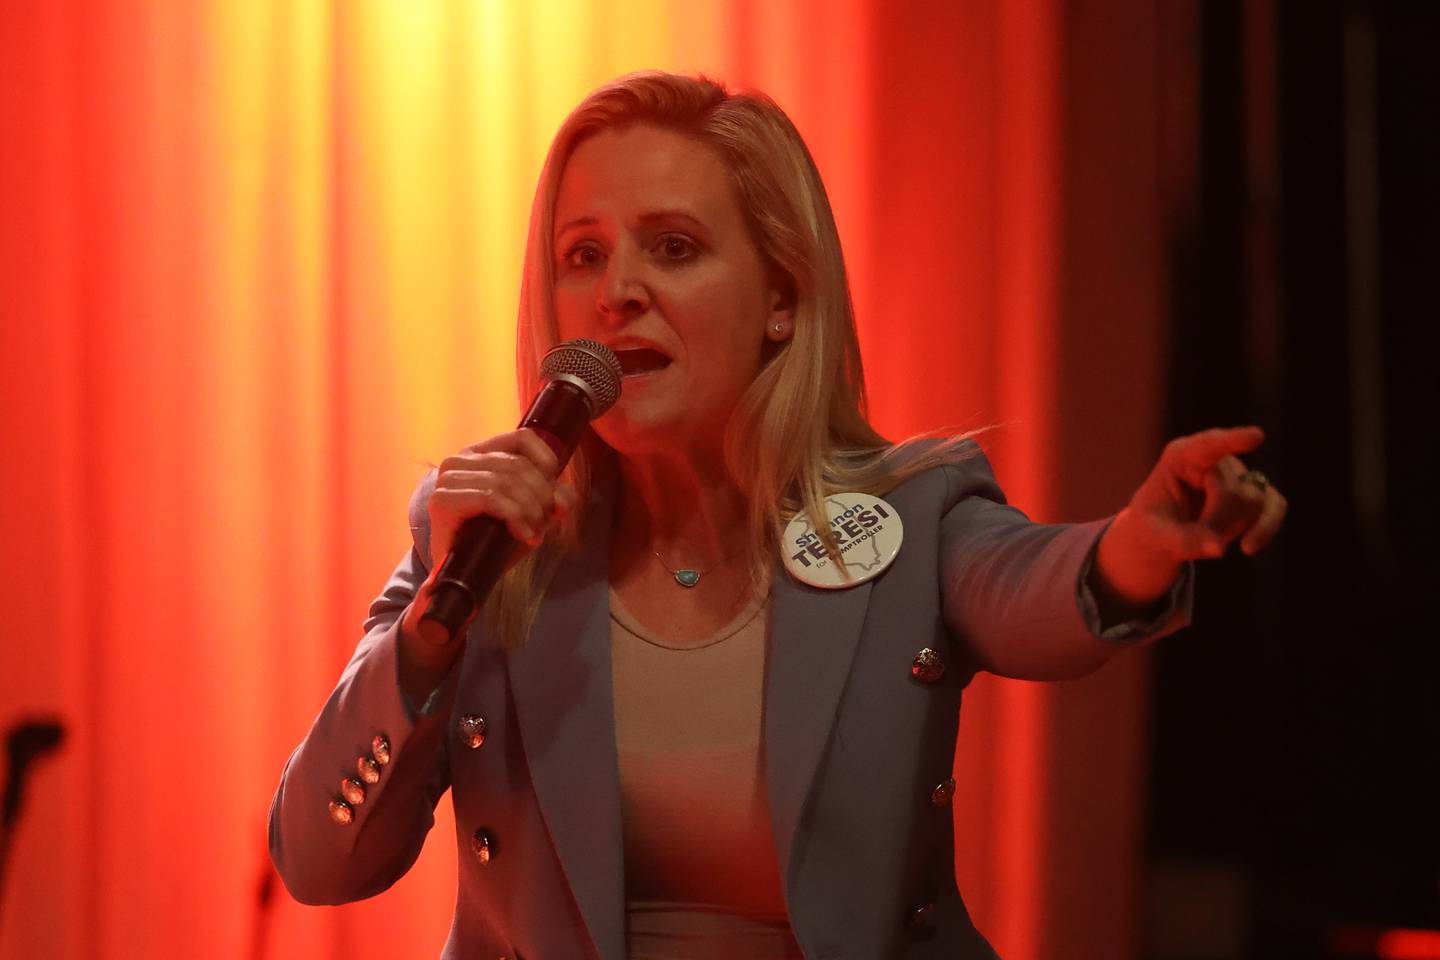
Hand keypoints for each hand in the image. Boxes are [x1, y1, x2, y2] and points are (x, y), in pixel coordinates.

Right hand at [399, 429, 579, 676]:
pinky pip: (492, 498)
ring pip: (507, 481)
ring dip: (531, 510)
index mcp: (479, 452)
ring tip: (534, 533)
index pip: (523, 438)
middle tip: (544, 524)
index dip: (548, 463)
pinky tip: (524, 535)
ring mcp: (448, 479)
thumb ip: (549, 499)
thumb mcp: (528, 513)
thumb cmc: (491, 539)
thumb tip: (565, 499)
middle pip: (519, 465)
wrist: (459, 575)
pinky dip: (516, 517)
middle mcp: (460, 459)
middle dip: (541, 497)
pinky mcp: (443, 500)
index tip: (554, 495)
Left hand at [1132, 425, 1285, 559]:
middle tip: (1192, 539)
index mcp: (1181, 456)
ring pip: (1255, 500)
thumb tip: (1218, 547)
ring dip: (1233, 528)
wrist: (1164, 532)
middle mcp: (1214, 458)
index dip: (1233, 441)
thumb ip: (1182, 541)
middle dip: (1217, 523)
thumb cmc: (1153, 525)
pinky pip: (1275, 505)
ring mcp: (1238, 472)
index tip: (1256, 436)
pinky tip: (1248, 548)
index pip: (1209, 445)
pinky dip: (1265, 528)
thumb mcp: (1155, 535)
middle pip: (1233, 491)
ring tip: (1206, 538)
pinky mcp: (1257, 490)